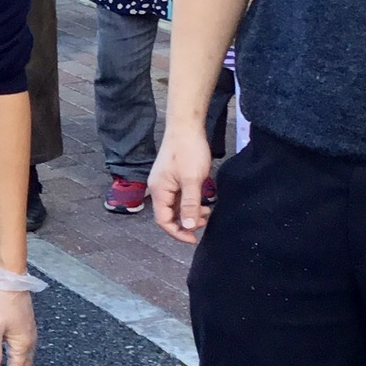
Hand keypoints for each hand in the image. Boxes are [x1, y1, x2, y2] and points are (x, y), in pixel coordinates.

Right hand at [149, 126, 213, 243]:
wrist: (186, 126)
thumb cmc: (188, 150)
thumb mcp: (192, 180)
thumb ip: (189, 204)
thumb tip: (187, 226)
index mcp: (159, 191)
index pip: (163, 220)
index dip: (178, 233)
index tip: (194, 238)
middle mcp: (158, 189)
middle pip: (168, 215)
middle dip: (186, 222)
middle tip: (204, 221)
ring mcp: (165, 183)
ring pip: (175, 207)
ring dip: (189, 213)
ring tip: (206, 211)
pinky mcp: (172, 177)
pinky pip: (179, 197)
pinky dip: (190, 203)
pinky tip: (202, 201)